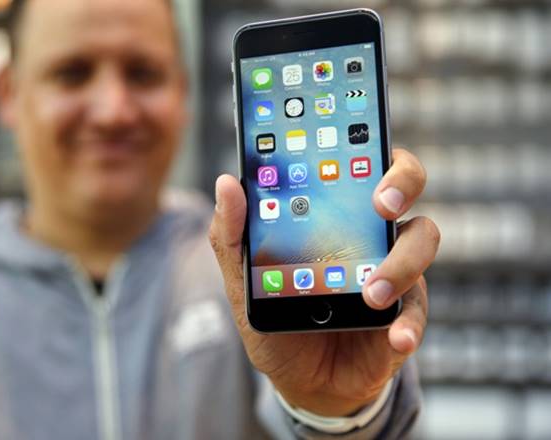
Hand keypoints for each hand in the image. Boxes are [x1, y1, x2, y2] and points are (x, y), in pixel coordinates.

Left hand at [209, 149, 439, 416]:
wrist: (302, 379)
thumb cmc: (276, 316)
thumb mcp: (244, 277)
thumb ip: (232, 233)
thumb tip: (227, 181)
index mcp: (331, 213)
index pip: (354, 161)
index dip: (363, 140)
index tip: (352, 138)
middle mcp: (368, 231)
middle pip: (404, 185)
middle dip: (402, 182)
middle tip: (381, 204)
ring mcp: (392, 267)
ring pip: (422, 239)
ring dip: (401, 263)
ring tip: (371, 293)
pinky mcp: (404, 310)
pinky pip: (417, 309)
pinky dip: (409, 323)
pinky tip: (395, 337)